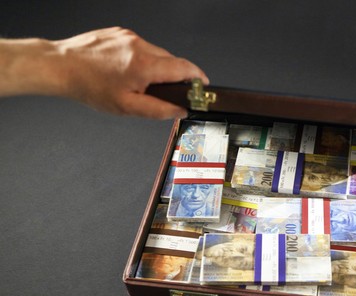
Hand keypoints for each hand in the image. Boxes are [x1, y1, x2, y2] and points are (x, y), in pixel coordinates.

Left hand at [0, 27, 207, 118]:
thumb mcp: (127, 107)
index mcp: (144, 65)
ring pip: (156, 53)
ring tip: (137, 81)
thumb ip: (159, 110)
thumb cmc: (90, 86)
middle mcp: (140, 46)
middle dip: (174, 76)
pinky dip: (140, 59)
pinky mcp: (121, 32)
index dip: (198, 77)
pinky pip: (141, 46)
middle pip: (172, 60)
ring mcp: (130, 36)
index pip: (184, 68)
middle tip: (165, 91)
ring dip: (155, 67)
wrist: (61, 66)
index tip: (203, 84)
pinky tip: (125, 70)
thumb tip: (180, 111)